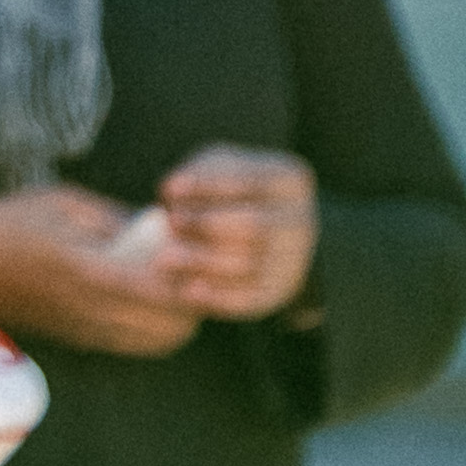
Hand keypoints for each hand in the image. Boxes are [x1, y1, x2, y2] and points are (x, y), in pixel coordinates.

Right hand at [0, 186, 199, 362]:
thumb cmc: (7, 224)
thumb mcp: (61, 203)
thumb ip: (114, 220)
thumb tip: (161, 229)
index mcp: (85, 268)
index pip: (158, 288)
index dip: (190, 277)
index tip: (199, 251)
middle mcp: (89, 307)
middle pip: (167, 325)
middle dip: (194, 302)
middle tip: (200, 271)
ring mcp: (85, 328)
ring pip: (156, 342)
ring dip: (179, 321)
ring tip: (183, 290)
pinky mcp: (80, 339)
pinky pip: (134, 345)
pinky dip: (157, 331)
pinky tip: (156, 305)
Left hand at [155, 145, 319, 323]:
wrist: (248, 233)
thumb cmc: (226, 191)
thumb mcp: (213, 167)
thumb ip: (194, 173)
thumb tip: (170, 192)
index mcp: (290, 180)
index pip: (251, 181)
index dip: (206, 187)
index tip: (166, 190)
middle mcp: (301, 221)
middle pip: (253, 226)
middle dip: (206, 225)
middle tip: (172, 222)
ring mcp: (293, 259)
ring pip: (248, 265)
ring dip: (202, 262)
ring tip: (164, 258)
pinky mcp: (277, 291)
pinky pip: (249, 299)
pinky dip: (217, 296)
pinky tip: (187, 290)